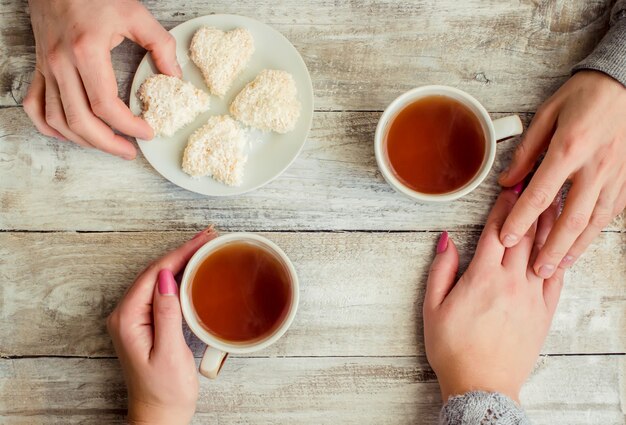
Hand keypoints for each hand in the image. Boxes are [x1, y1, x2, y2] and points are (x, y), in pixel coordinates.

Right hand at [24, 0, 181, 158]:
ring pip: (57, 120)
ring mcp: (46, 68)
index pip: (106, 105)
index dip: (129, 126)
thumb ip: (160, 45)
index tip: (147, 132)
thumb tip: (174, 76)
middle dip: (108, 144)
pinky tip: (70, 133)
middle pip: (80, 121)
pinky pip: (35, 106)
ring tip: (108, 145)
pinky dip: (50, 126)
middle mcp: (61, 64)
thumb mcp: (135, 13)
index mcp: (86, 52)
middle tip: (129, 152)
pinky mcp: (38, 67)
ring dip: (83, 141)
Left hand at [107, 227, 215, 424]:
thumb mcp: (169, 351)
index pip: (155, 274)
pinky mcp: (144, 324)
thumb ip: (166, 312)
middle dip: (182, 251)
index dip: (180, 253)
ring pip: (157, 279)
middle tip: (208, 237)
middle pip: (155, 272)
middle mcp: (126, 315)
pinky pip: (160, 292)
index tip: (202, 239)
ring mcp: (134, 319)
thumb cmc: (165, 391)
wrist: (159, 416)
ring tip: (203, 247)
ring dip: (180, 261)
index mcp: (128, 319)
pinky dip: (177, 277)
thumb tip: (165, 277)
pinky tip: (191, 271)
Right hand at [423, 187, 562, 402]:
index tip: (508, 190)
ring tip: (552, 204)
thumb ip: (441, 270)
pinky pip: (555, 279)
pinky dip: (556, 257)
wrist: (481, 385)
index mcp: (482, 278)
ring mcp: (531, 297)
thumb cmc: (452, 348)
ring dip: (547, 226)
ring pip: (542, 253)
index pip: (495, 233)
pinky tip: (558, 245)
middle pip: (523, 236)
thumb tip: (447, 240)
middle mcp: (510, 282)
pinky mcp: (543, 313)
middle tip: (534, 185)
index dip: (502, 208)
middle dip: (527, 208)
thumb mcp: (432, 307)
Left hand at [498, 71, 625, 277]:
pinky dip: (596, 232)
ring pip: (594, 221)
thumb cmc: (586, 94)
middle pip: (570, 219)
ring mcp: (615, 175)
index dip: (521, 220)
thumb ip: (526, 151)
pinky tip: (583, 243)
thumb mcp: (547, 114)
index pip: (539, 195)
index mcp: (568, 149)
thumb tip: (508, 181)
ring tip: (559, 266)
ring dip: (575, 248)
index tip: (507, 238)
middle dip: (551, 249)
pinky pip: (611, 211)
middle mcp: (594, 167)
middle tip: (535, 270)